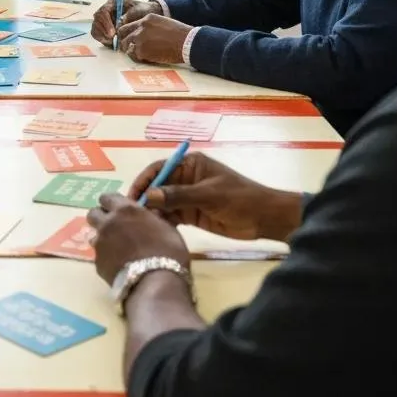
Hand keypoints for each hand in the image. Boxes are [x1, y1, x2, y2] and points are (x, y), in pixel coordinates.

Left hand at [87, 194, 190, 285]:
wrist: (156, 283)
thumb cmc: (168, 252)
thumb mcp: (167, 228)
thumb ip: (151, 217)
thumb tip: (148, 214)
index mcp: (125, 210)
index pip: (108, 197)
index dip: (112, 203)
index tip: (120, 209)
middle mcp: (108, 223)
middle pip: (94, 213)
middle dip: (102, 217)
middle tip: (115, 227)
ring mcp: (100, 243)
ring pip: (94, 234)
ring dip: (102, 238)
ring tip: (117, 248)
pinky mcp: (97, 263)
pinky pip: (98, 255)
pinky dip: (106, 257)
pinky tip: (119, 265)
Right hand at [91, 0, 161, 46]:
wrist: (145, 15)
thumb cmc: (141, 10)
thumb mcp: (137, 10)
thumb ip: (128, 16)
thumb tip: (118, 24)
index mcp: (112, 4)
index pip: (103, 11)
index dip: (106, 22)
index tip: (113, 32)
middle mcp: (105, 11)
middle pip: (97, 20)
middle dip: (104, 31)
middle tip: (112, 39)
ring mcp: (103, 20)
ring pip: (95, 28)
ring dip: (102, 36)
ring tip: (112, 42)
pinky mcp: (103, 29)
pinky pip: (97, 34)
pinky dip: (101, 39)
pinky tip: (110, 42)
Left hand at [116, 14, 190, 63]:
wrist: (188, 43)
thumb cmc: (180, 35)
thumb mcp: (164, 23)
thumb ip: (151, 27)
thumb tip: (143, 35)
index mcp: (147, 18)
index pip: (130, 24)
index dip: (129, 33)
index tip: (130, 38)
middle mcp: (141, 26)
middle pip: (123, 33)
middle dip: (124, 40)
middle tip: (128, 47)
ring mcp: (140, 38)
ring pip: (125, 44)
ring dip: (130, 50)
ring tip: (139, 54)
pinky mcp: (141, 50)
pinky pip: (132, 55)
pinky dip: (137, 57)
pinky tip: (145, 58)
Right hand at [129, 152, 302, 242]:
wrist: (265, 219)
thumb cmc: (240, 198)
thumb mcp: (209, 194)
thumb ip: (179, 195)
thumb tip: (150, 196)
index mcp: (189, 165)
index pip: (158, 169)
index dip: (143, 181)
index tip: (132, 197)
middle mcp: (184, 179)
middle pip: (157, 186)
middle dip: (145, 199)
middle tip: (132, 215)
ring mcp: (186, 197)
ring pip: (161, 203)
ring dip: (152, 213)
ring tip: (141, 226)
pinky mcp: (190, 214)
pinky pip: (170, 216)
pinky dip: (162, 222)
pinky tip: (155, 231)